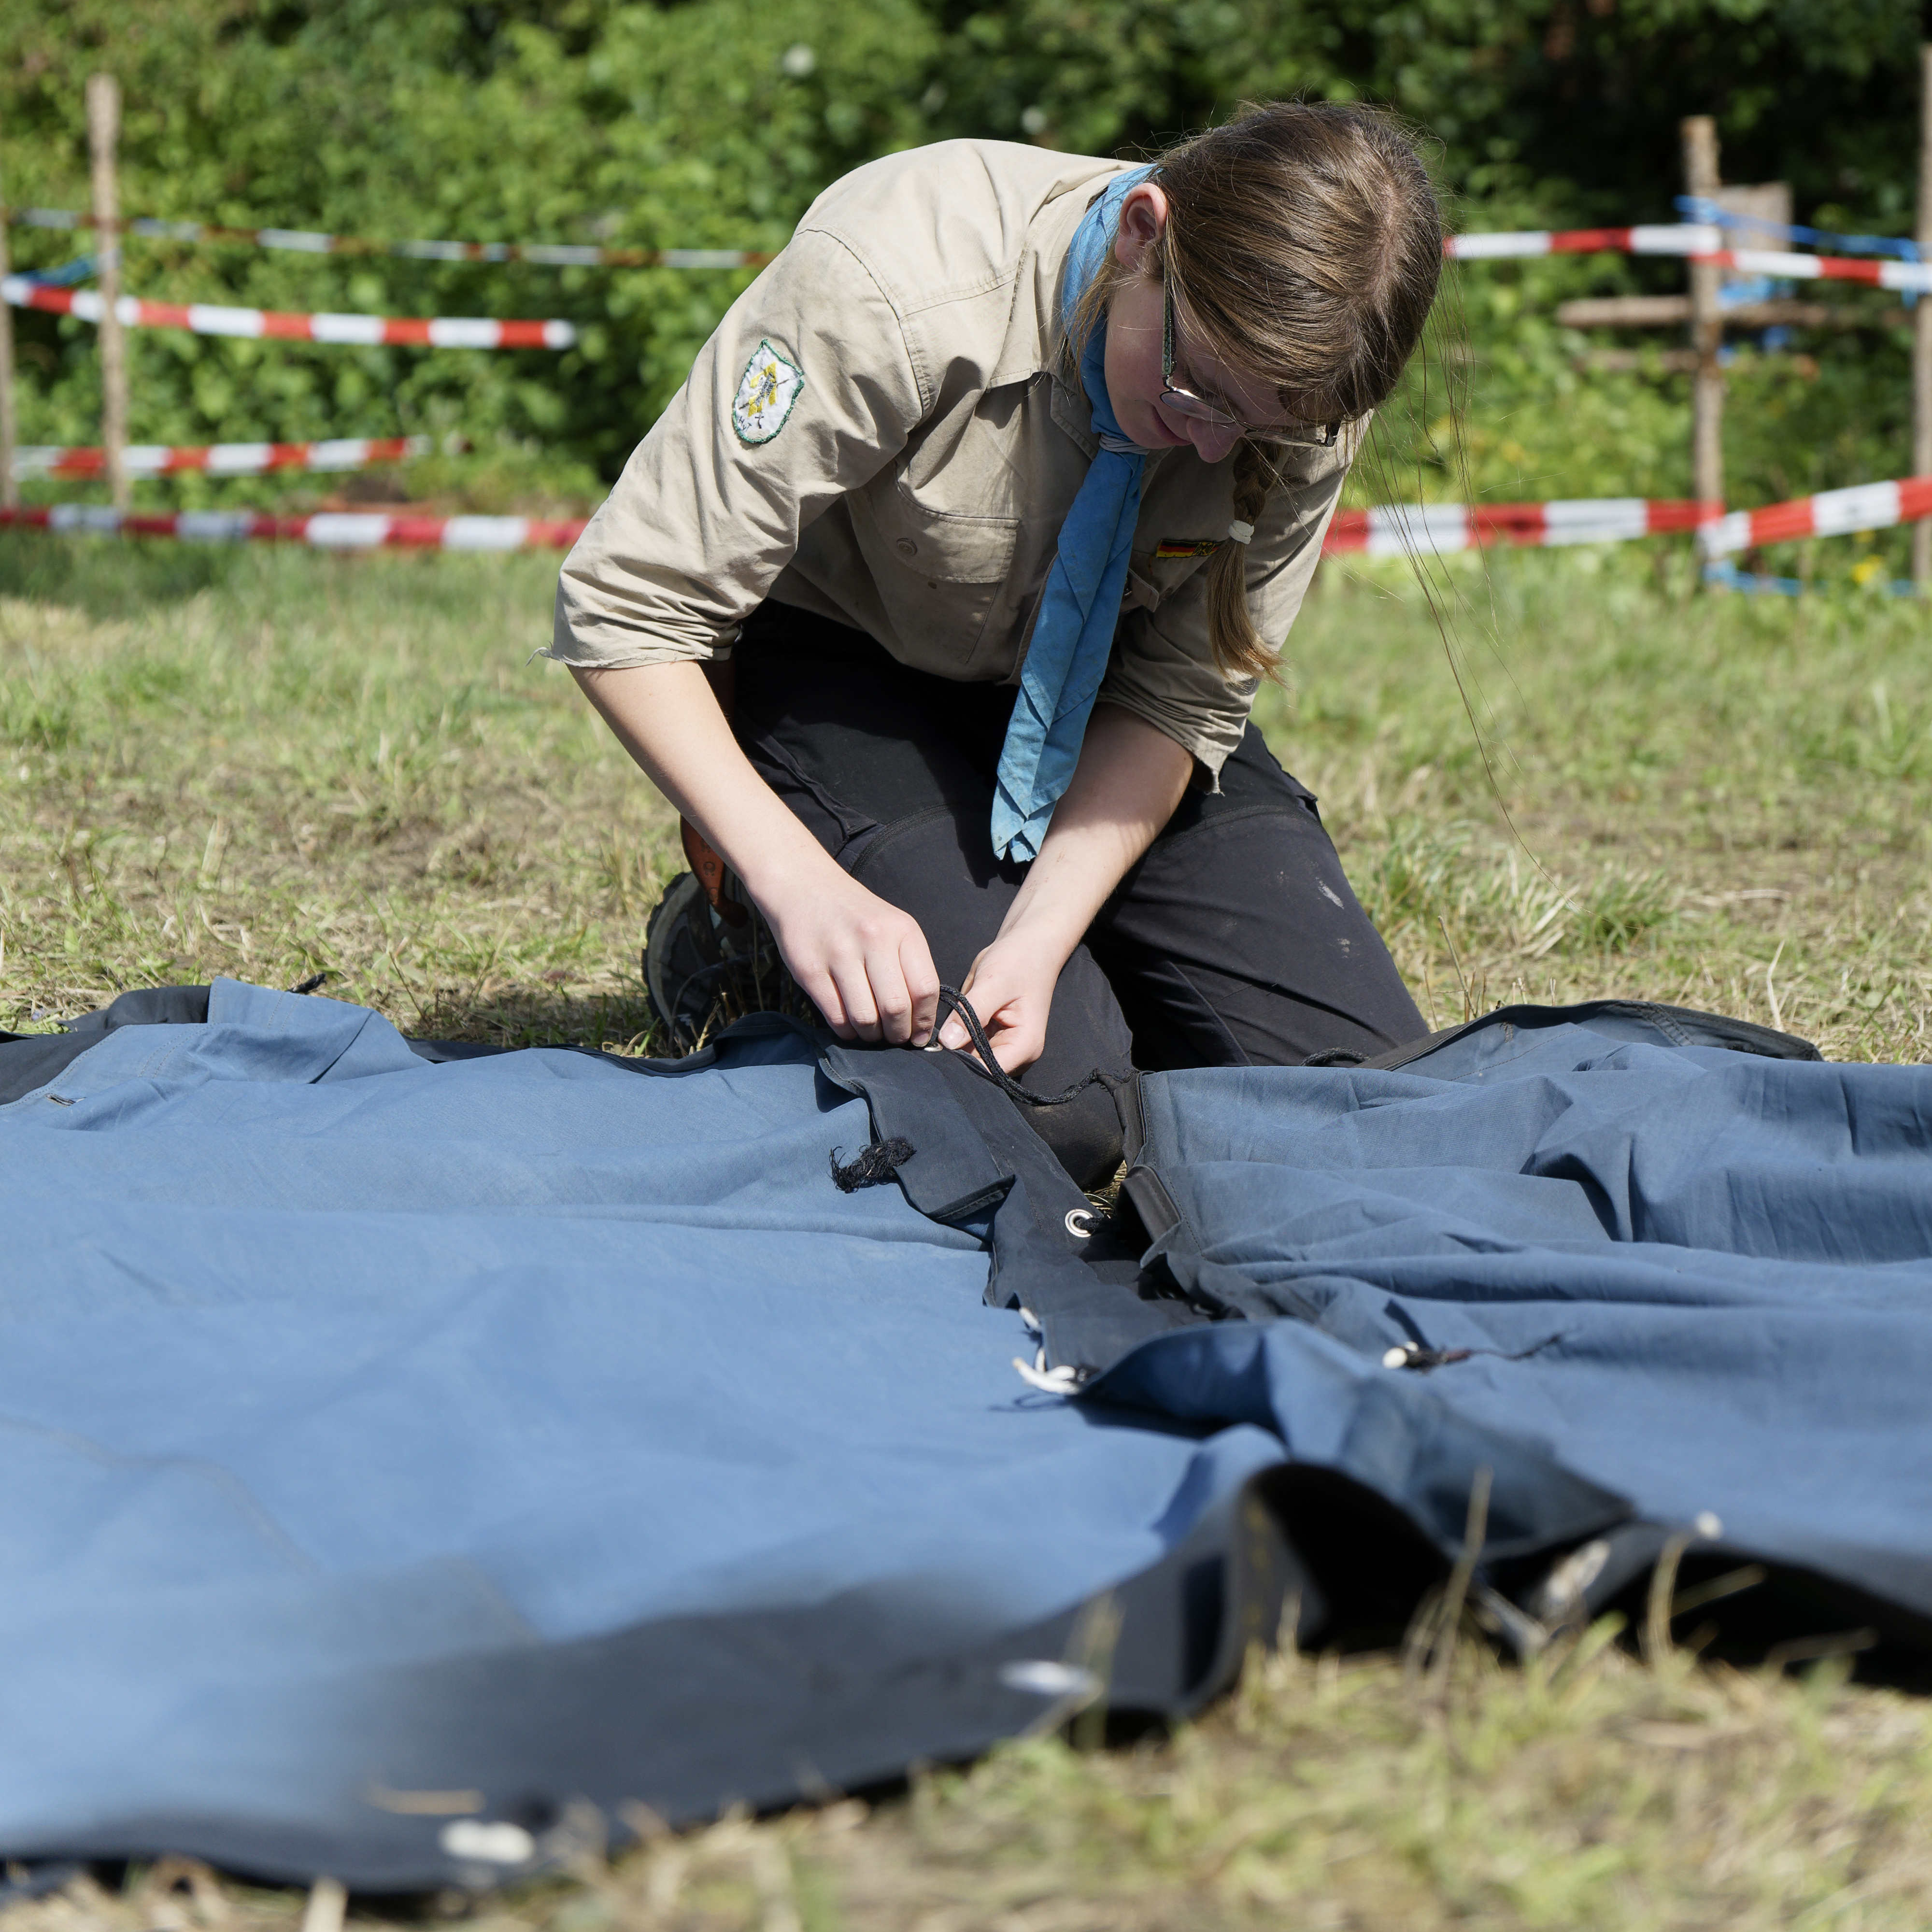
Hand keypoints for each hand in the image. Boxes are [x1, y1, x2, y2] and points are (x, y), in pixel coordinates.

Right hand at [760, 863, 940, 1046]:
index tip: (919, 1035)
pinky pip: (836, 1017)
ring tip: (871, 1031)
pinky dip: (846, 1031)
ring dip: (871, 1035)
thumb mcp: (893, 927)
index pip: (925, 989)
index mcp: (902, 930)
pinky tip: (849, 1025)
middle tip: (894, 1037)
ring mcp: (839, 954)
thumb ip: (910, 967)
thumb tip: (921, 1021)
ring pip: (865, 1018)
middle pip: (896, 1008)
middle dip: (898, 1034)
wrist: (805, 887)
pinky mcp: (810, 970)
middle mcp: (873, 939)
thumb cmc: (856, 916)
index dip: (924, 1021)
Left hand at [936, 930, 1064, 1075]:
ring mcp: (1005, 1048)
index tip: (936, 1051)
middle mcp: (1017, 1054)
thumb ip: (970, 1013)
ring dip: (953, 1047)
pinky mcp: (992, 1039)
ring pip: (970, 1059)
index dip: (961, 1065)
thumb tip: (946, 1042)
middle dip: (955, 1057)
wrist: (1028, 946)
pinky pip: (968, 1046)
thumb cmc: (1018, 960)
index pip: (988, 1071)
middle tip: (929, 1041)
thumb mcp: (993, 982)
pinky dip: (956, 1037)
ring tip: (938, 1031)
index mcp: (1025, 1045)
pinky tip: (945, 1026)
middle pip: (978, 1070)